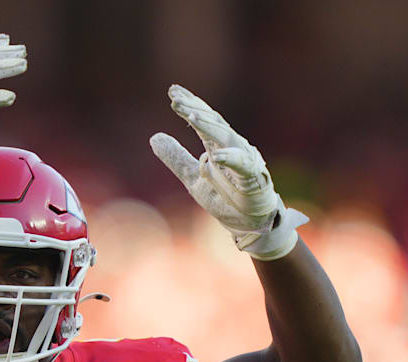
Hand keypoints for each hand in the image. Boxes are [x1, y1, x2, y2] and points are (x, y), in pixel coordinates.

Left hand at [150, 84, 307, 260]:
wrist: (247, 223)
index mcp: (218, 146)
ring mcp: (244, 160)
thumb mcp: (193, 177)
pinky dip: (230, 159)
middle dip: (194, 109)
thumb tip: (154, 136)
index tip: (172, 92)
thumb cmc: (225, 197)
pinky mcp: (253, 179)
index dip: (189, 104)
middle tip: (175, 99)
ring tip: (191, 115)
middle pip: (213, 123)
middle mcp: (232, 147)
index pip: (203, 120)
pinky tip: (216, 155)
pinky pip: (242, 166)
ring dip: (209, 126)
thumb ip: (176, 158)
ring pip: (227, 138)